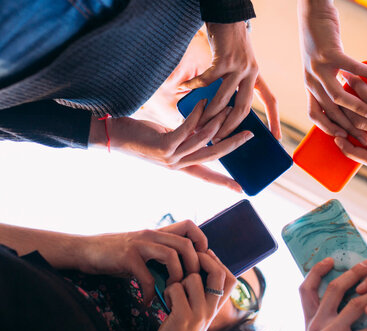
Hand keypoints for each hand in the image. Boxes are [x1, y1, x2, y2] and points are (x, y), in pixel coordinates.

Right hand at [76, 220, 206, 305]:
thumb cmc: (116, 254)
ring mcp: (140, 244)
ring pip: (172, 256)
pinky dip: (150, 292)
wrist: (85, 250)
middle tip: (189, 284)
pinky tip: (147, 301)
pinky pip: (147, 276)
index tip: (199, 261)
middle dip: (193, 266)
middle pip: (186, 244)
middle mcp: (152, 234)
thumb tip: (181, 271)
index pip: (189, 226)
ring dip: (176, 278)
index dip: (200, 241)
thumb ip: (160, 254)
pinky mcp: (127, 256)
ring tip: (171, 292)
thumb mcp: (142, 249)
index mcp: (158, 232)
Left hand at [91, 99, 253, 191]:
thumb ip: (187, 138)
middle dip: (233, 144)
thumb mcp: (169, 139)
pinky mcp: (164, 146)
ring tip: (226, 108)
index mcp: (180, 166)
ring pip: (204, 140)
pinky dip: (197, 114)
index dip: (225, 182)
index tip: (242, 189)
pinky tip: (202, 102)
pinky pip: (187, 128)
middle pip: (213, 156)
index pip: (208, 176)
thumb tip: (206, 129)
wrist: (113, 137)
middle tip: (249, 134)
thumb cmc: (141, 136)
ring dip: (217, 122)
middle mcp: (178, 165)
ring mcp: (171, 157)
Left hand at [147, 250, 236, 330]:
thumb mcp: (196, 315)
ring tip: (173, 290)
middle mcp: (212, 311)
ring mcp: (200, 314)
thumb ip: (201, 296)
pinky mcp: (184, 317)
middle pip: (218, 273)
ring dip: (179, 279)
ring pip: (193, 277)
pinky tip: (166, 302)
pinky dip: (168, 290)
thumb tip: (198, 267)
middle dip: (203, 260)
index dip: (220, 262)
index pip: (231, 279)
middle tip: (189, 259)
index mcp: (216, 309)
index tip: (206, 254)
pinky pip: (177, 288)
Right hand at [180, 22, 280, 141]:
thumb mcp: (237, 65)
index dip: (274, 120)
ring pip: (223, 99)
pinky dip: (193, 86)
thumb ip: (233, 84)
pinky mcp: (224, 60)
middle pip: (243, 107)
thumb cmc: (229, 43)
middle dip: (230, 126)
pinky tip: (183, 88)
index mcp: (257, 76)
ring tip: (198, 124)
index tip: (277, 138)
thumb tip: (220, 109)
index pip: (270, 101)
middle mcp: (251, 72)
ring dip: (209, 114)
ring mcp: (238, 67)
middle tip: (218, 139)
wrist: (227, 16)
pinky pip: (206, 80)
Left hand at [298, 0, 366, 145]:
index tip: (345, 140)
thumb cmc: (322, 40)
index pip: (315, 115)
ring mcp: (318, 67)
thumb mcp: (323, 67)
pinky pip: (350, 68)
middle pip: (330, 112)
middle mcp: (311, 80)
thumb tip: (350, 101)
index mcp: (310, 85)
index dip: (328, 130)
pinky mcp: (329, 52)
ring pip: (339, 97)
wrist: (312, 13)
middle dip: (349, 129)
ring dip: (359, 110)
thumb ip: (333, 83)